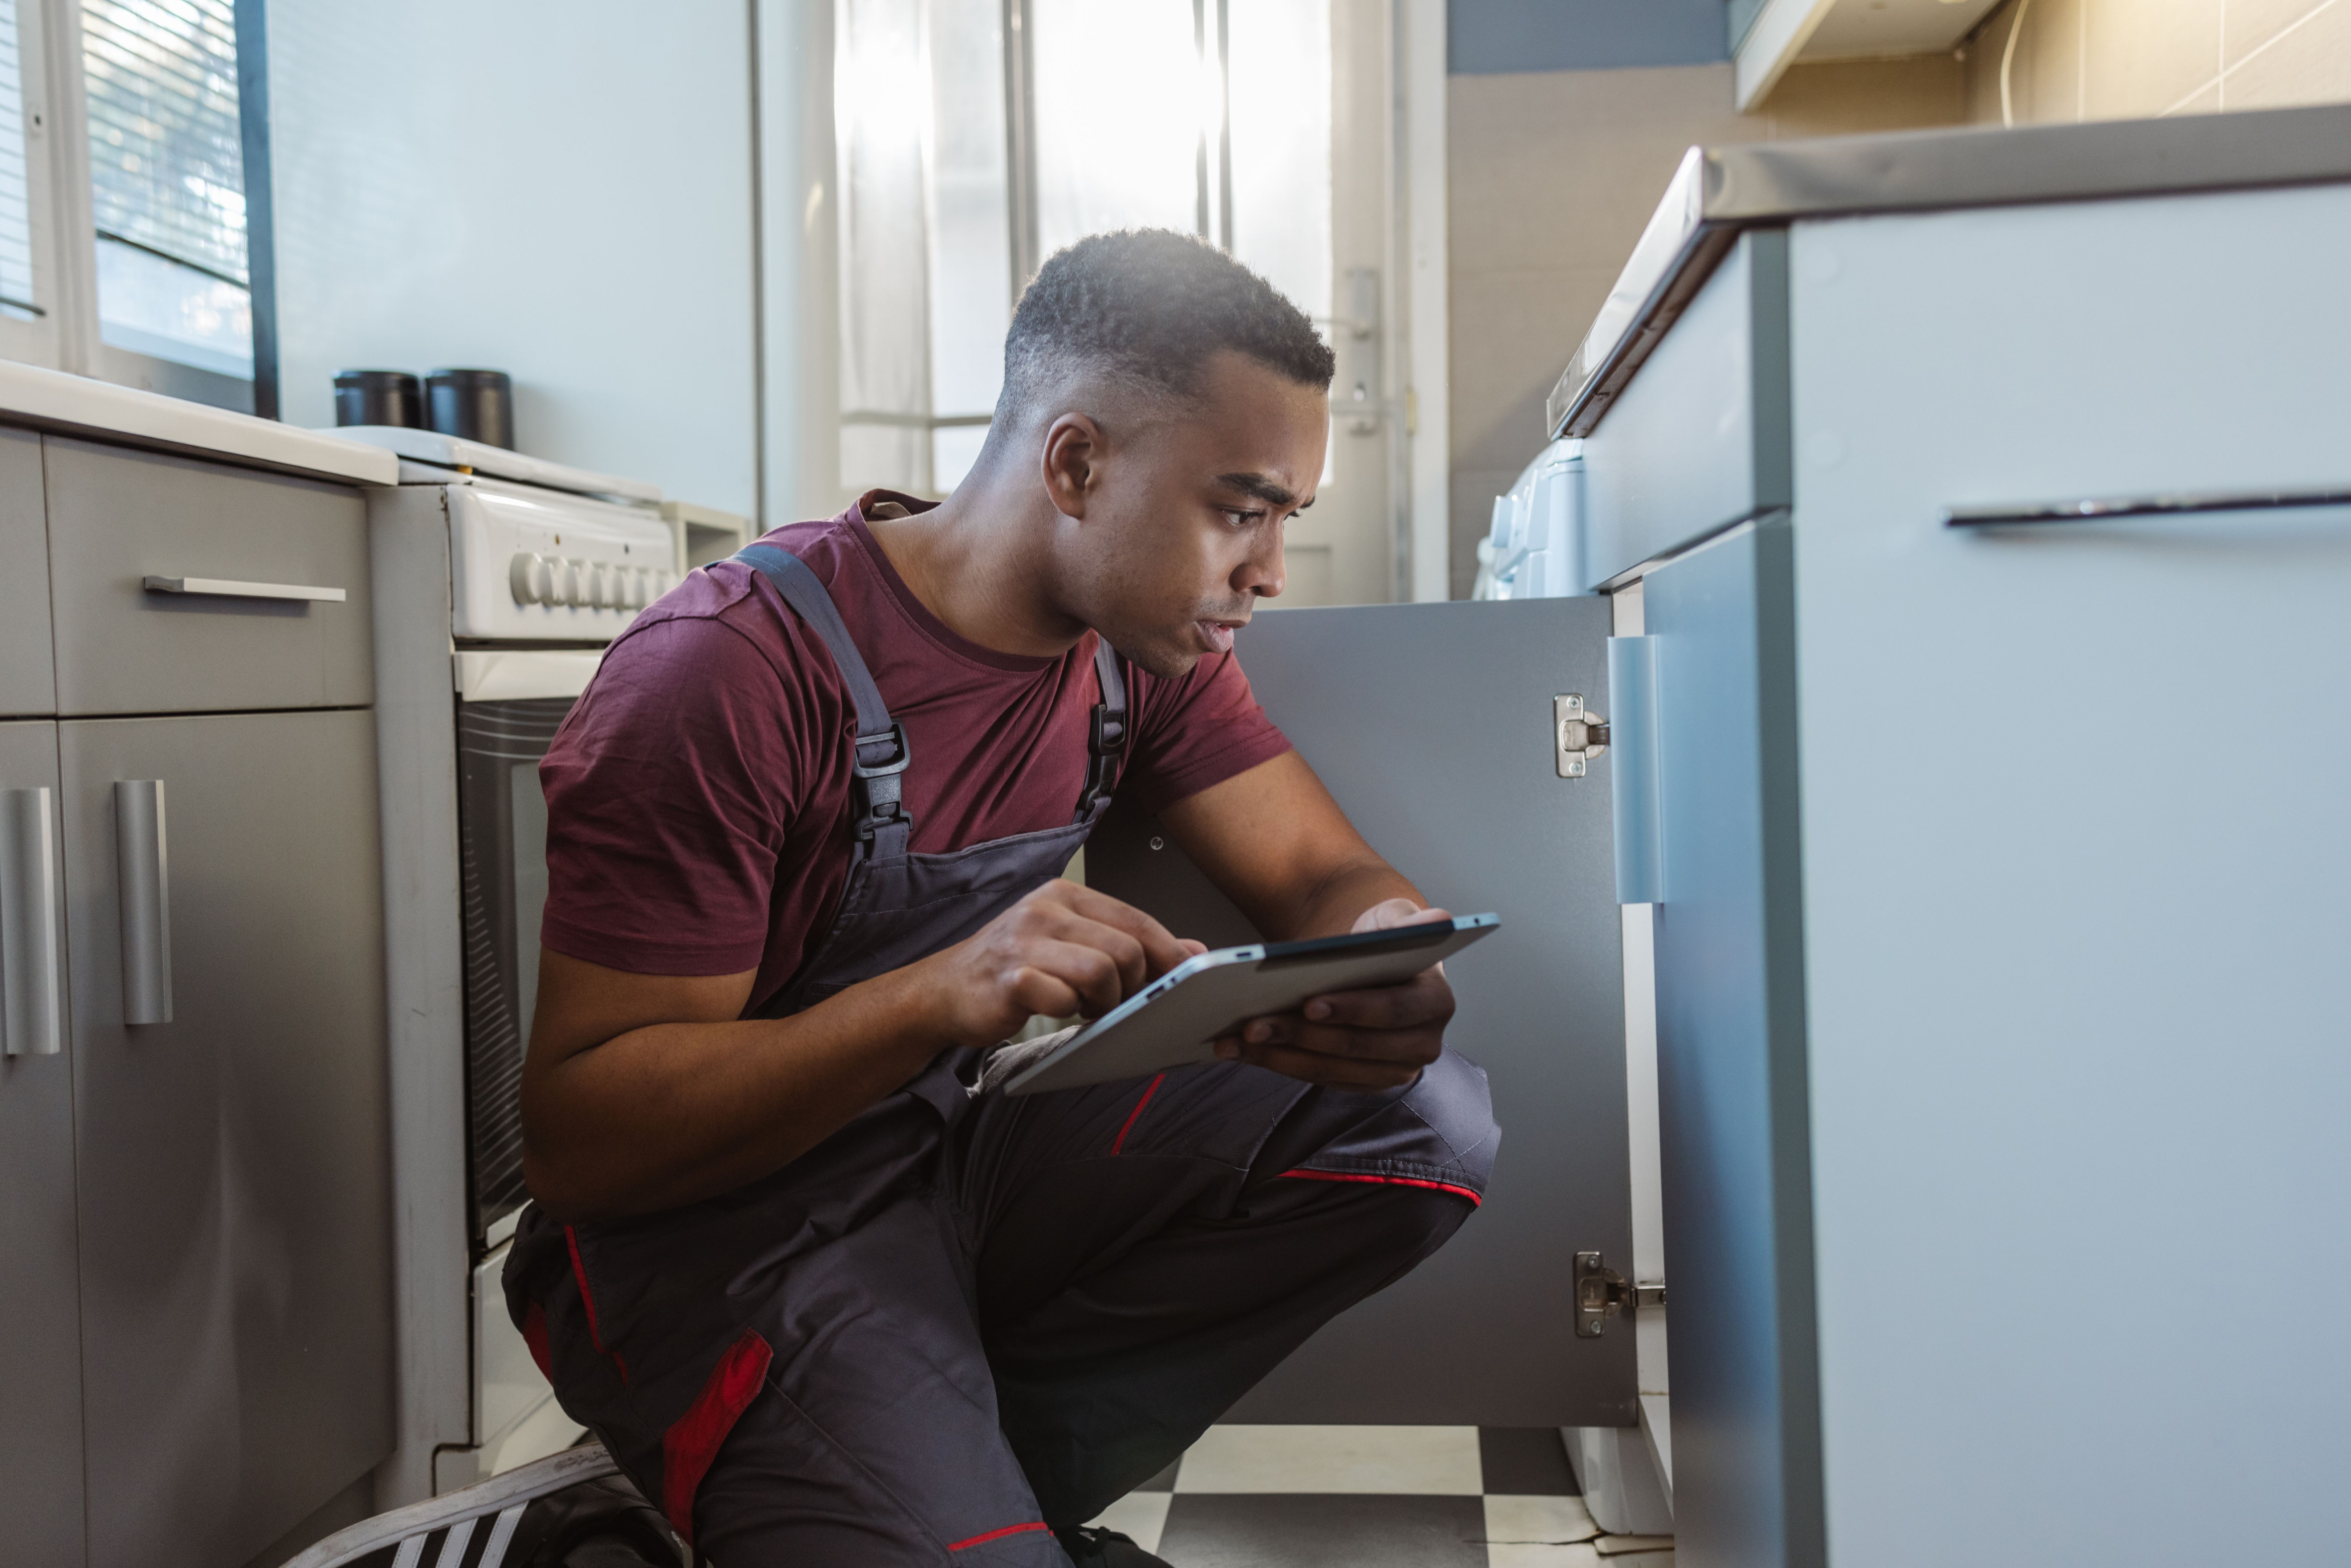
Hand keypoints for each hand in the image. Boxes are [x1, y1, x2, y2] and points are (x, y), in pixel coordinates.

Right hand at [912, 880, 1204, 1048]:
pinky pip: (1064, 998)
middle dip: (1134, 984)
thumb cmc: (1012, 967)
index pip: (1136, 918)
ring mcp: (1025, 941)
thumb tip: (1193, 949)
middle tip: (1117, 1000)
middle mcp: (1045, 909)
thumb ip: (1129, 942)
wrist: (944, 990)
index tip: (1186, 978)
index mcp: (1065, 894)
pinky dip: (1069, 1012)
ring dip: (1105, 1001)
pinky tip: (1059, 1010)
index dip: (1169, 951)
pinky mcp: (1011, 977)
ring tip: (1087, 1006)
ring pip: (1102, 972)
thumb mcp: (1071, 942)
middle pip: (1126, 948)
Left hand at [1213, 899, 1454, 1090]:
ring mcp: (1392, 1069)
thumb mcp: (1397, 921)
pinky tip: (1243, 1050)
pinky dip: (1278, 1063)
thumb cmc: (1385, 940)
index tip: (1310, 1002)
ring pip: (1331, 1069)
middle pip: (1356, 1047)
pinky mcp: (1362, 1082)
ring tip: (1238, 1037)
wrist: (1373, 962)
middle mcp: (1421, 1045)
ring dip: (1281, 1055)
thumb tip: (1440, 921)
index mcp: (1435, 1004)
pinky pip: (1316, 1078)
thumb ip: (1416, 923)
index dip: (1352, 1010)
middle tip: (1254, 1023)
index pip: (1393, 1011)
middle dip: (1302, 1036)